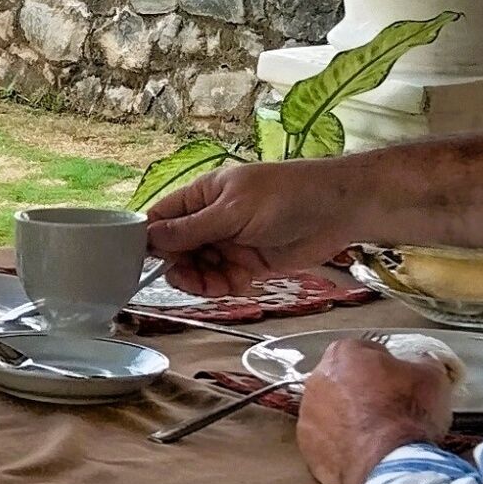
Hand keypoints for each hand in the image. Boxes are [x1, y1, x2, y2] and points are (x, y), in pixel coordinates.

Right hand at [142, 157, 363, 295]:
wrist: (337, 211)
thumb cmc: (285, 195)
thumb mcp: (232, 211)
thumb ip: (191, 229)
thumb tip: (149, 236)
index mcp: (202, 196)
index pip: (162, 219)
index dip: (150, 241)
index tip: (145, 263)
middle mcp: (212, 220)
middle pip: (177, 251)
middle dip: (180, 268)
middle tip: (192, 278)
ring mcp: (230, 243)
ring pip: (199, 270)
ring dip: (203, 282)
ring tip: (219, 284)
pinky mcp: (249, 264)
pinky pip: (223, 281)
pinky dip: (225, 287)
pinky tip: (239, 283)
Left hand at [295, 336, 454, 483]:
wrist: (388, 463)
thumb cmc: (408, 414)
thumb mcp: (431, 377)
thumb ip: (422, 364)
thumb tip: (421, 364)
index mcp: (344, 354)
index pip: (366, 351)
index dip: (386, 366)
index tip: (399, 381)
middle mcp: (317, 379)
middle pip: (343, 380)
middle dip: (362, 391)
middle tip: (388, 409)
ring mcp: (307, 414)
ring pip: (331, 410)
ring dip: (349, 418)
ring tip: (376, 435)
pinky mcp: (307, 446)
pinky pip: (326, 440)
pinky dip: (341, 444)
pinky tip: (363, 452)